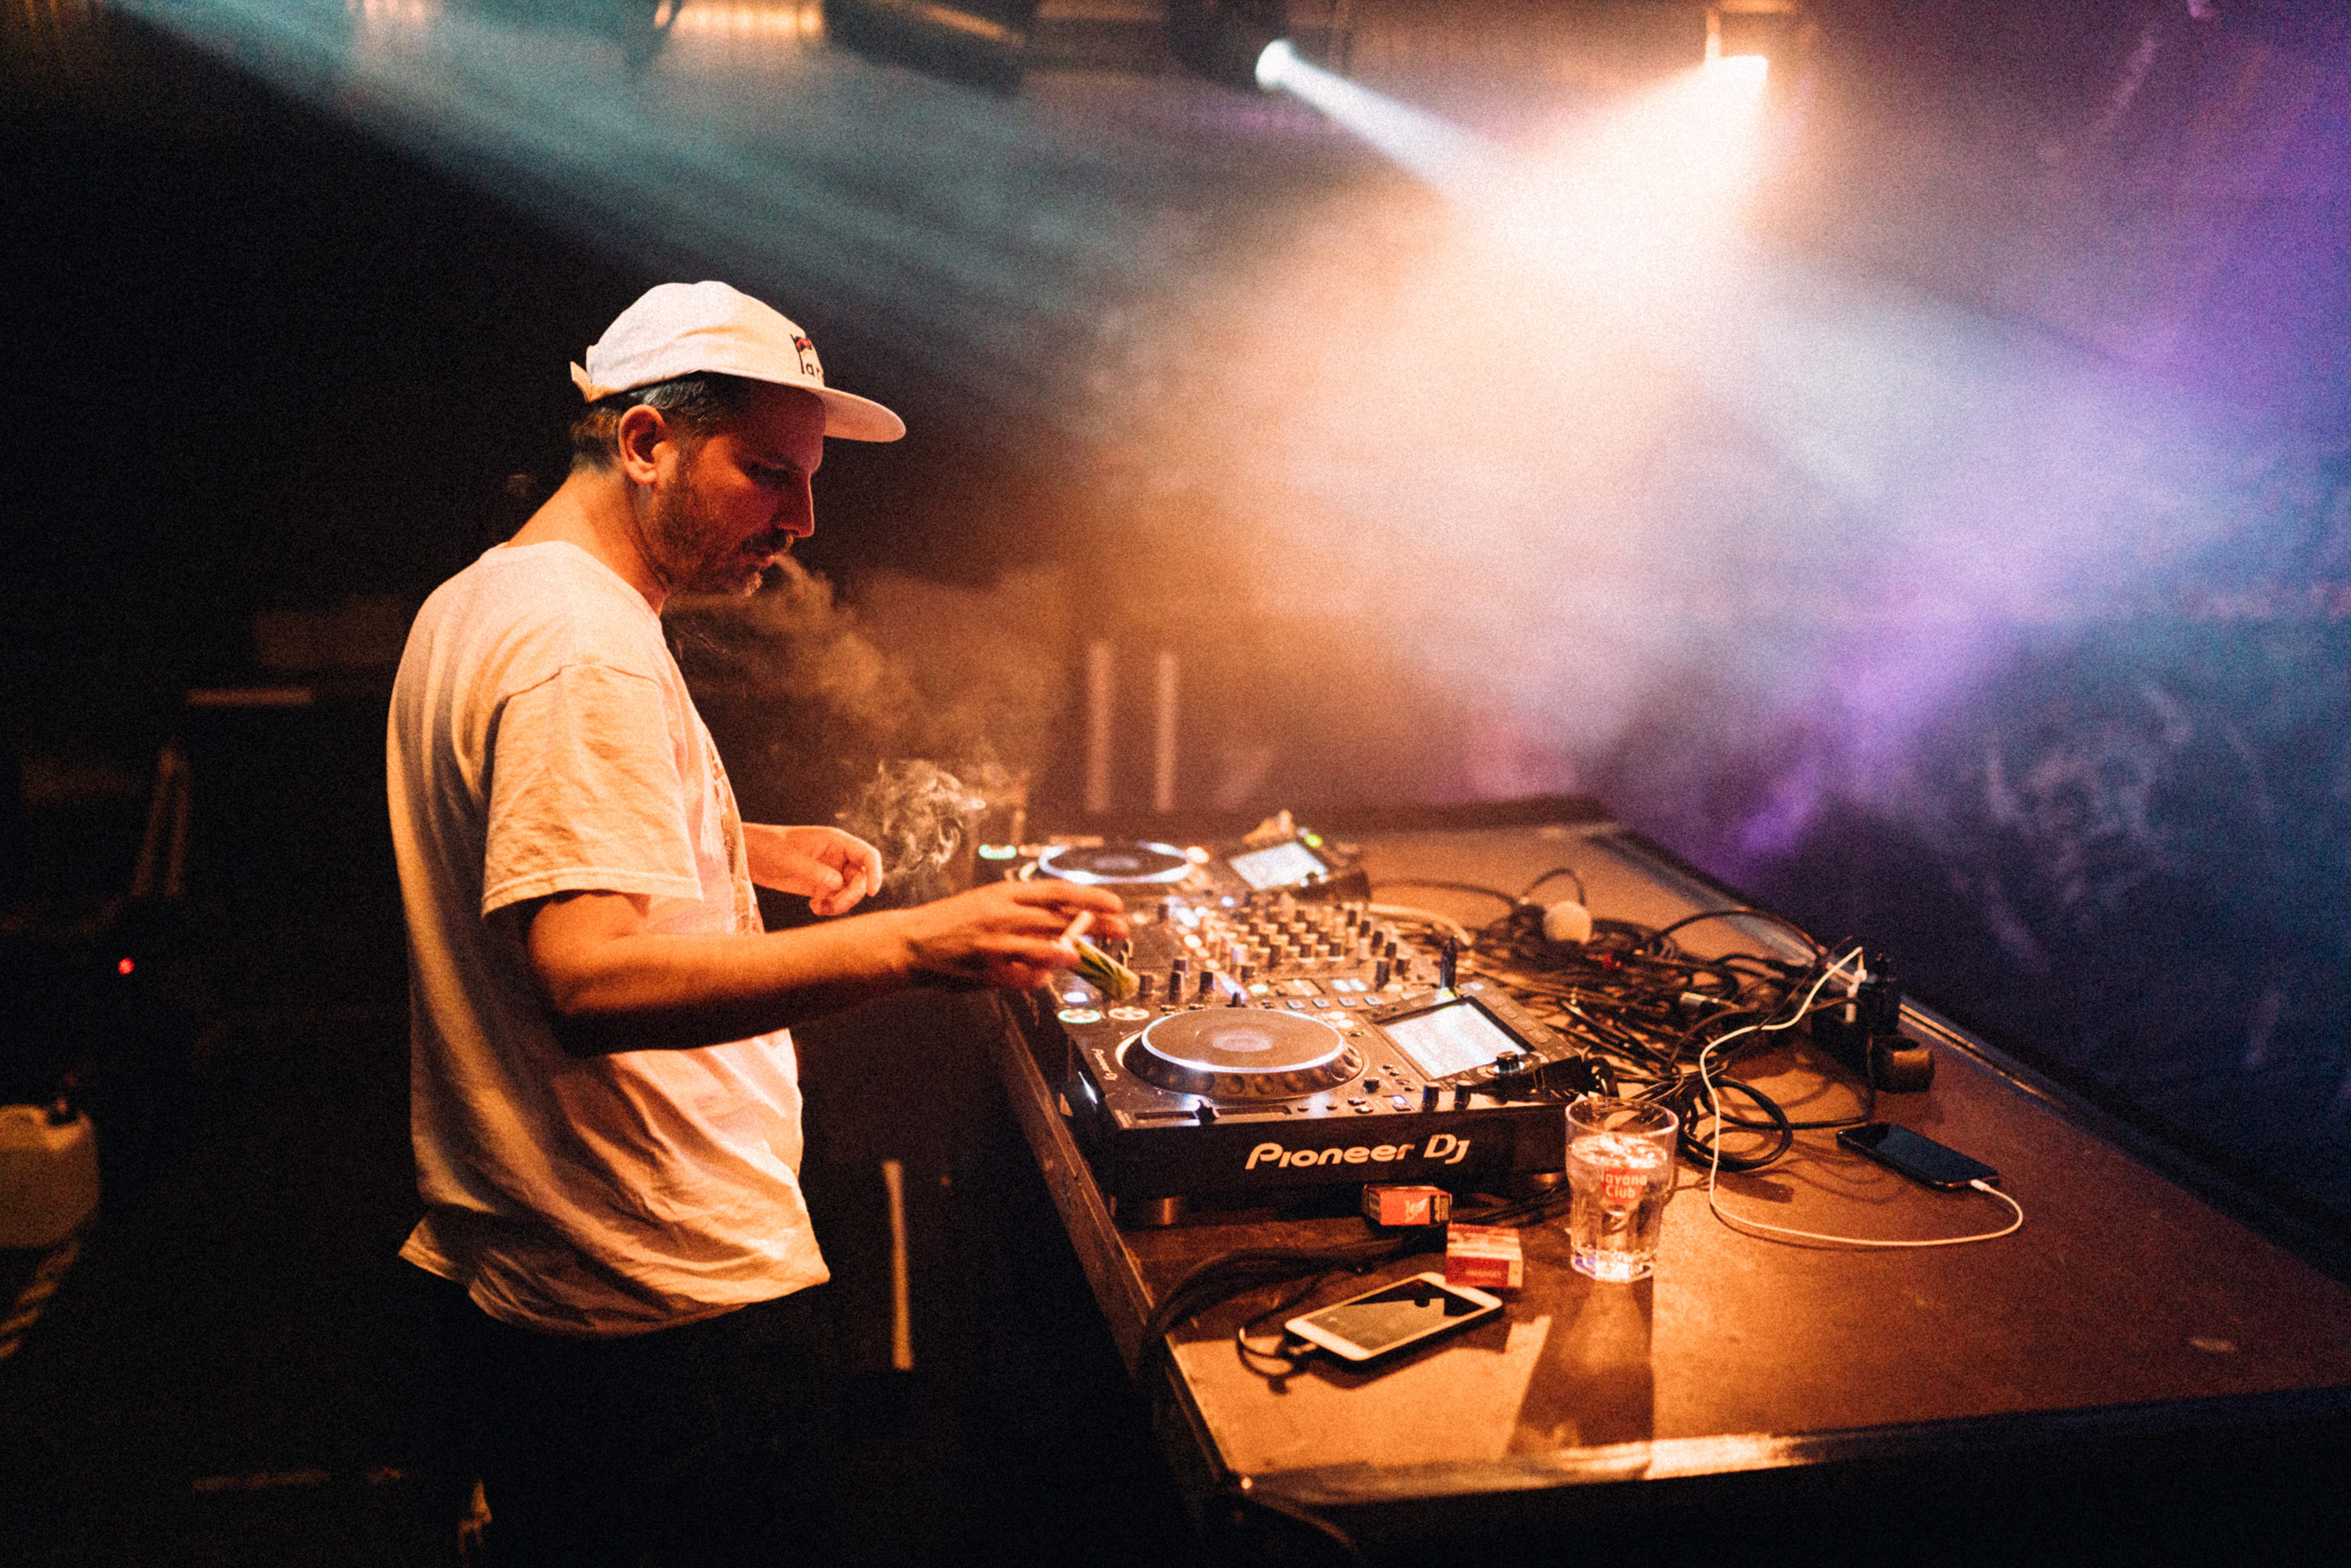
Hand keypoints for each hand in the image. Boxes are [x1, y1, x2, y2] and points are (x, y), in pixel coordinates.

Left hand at [744, 825, 884, 916]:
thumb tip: (838, 883)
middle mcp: (837, 856)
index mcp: (836, 841)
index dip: (875, 872)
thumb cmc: (769, 848)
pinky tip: (814, 907)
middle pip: (861, 878)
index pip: (867, 855)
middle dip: (851, 895)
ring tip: (819, 908)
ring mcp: (829, 871)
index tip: (872, 892)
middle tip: (834, 906)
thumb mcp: (791, 860)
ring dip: (840, 903)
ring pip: (849, 891)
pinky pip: (835, 898)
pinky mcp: (819, 885)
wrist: (750, 855)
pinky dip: (829, 907)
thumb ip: (816, 872)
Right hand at [896, 879, 1130, 990]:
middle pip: (1060, 919)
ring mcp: (996, 943)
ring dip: (1068, 954)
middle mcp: (1003, 914)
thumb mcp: (989, 903)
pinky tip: (1042, 977)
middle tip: (1119, 930)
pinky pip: (1024, 978)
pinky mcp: (987, 970)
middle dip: (1095, 926)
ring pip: (1046, 949)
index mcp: (1005, 893)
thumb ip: (1025, 911)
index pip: (1059, 891)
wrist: (911, 941)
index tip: (1116, 903)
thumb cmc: (954, 922)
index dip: (1091, 897)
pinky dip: (1039, 978)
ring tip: (1079, 957)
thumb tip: (1066, 921)